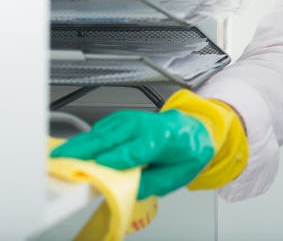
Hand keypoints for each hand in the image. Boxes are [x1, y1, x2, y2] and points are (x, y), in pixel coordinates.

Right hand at [51, 108, 214, 198]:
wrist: (194, 129)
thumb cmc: (186, 152)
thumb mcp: (175, 176)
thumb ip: (149, 183)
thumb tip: (124, 191)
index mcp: (162, 138)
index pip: (133, 150)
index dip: (111, 160)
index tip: (93, 171)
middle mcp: (144, 125)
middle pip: (111, 137)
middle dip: (85, 149)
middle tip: (62, 162)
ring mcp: (131, 119)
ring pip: (102, 131)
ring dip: (80, 143)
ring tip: (60, 158)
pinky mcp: (121, 119)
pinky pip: (100, 129)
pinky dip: (85, 139)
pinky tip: (73, 150)